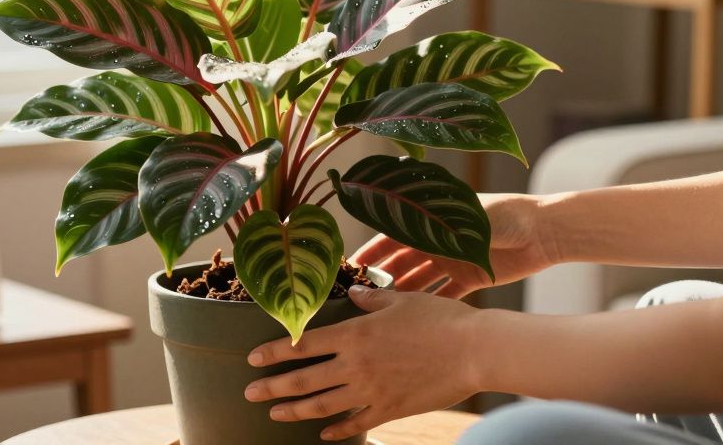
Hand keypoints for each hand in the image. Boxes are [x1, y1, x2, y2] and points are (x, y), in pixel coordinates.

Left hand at [244, 285, 484, 440]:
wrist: (474, 351)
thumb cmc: (440, 319)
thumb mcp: (401, 300)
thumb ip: (370, 298)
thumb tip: (350, 291)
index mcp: (354, 333)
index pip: (303, 343)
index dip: (274, 351)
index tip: (253, 358)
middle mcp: (355, 365)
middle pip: (303, 379)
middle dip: (271, 387)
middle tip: (249, 393)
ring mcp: (371, 391)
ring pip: (322, 405)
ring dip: (294, 410)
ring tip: (274, 414)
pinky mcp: (389, 410)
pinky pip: (355, 424)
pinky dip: (336, 430)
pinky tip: (323, 434)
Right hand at [351, 193, 559, 297]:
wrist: (542, 231)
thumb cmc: (502, 214)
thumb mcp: (459, 218)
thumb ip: (427, 229)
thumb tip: (392, 238)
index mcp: (430, 218)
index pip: (391, 235)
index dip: (370, 252)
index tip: (351, 268)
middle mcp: (437, 240)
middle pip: (401, 262)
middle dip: (382, 279)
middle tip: (360, 299)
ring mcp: (453, 260)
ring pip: (420, 282)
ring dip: (403, 296)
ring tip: (382, 315)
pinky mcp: (470, 278)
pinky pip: (444, 295)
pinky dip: (430, 306)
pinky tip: (413, 322)